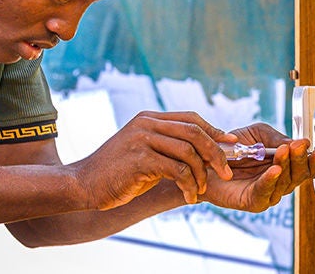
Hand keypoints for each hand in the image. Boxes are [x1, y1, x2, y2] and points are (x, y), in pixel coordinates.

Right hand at [72, 111, 236, 210]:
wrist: (84, 184)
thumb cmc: (117, 173)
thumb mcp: (144, 153)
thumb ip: (167, 148)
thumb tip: (202, 154)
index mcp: (149, 119)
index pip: (190, 118)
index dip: (213, 130)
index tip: (231, 143)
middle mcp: (146, 124)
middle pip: (194, 132)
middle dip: (215, 153)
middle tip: (225, 172)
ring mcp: (142, 139)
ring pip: (188, 152)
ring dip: (201, 174)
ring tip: (201, 190)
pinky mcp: (139, 159)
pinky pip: (176, 170)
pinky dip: (189, 185)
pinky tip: (189, 196)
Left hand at [198, 122, 314, 211]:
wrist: (205, 160)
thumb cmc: (233, 148)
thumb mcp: (257, 134)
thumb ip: (275, 137)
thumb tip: (295, 144)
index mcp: (284, 166)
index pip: (306, 166)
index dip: (314, 160)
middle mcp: (279, 182)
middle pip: (298, 175)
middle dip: (301, 159)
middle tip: (301, 146)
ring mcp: (268, 193)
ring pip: (284, 183)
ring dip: (286, 165)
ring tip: (285, 150)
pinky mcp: (253, 201)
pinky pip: (264, 192)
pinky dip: (270, 180)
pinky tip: (275, 169)